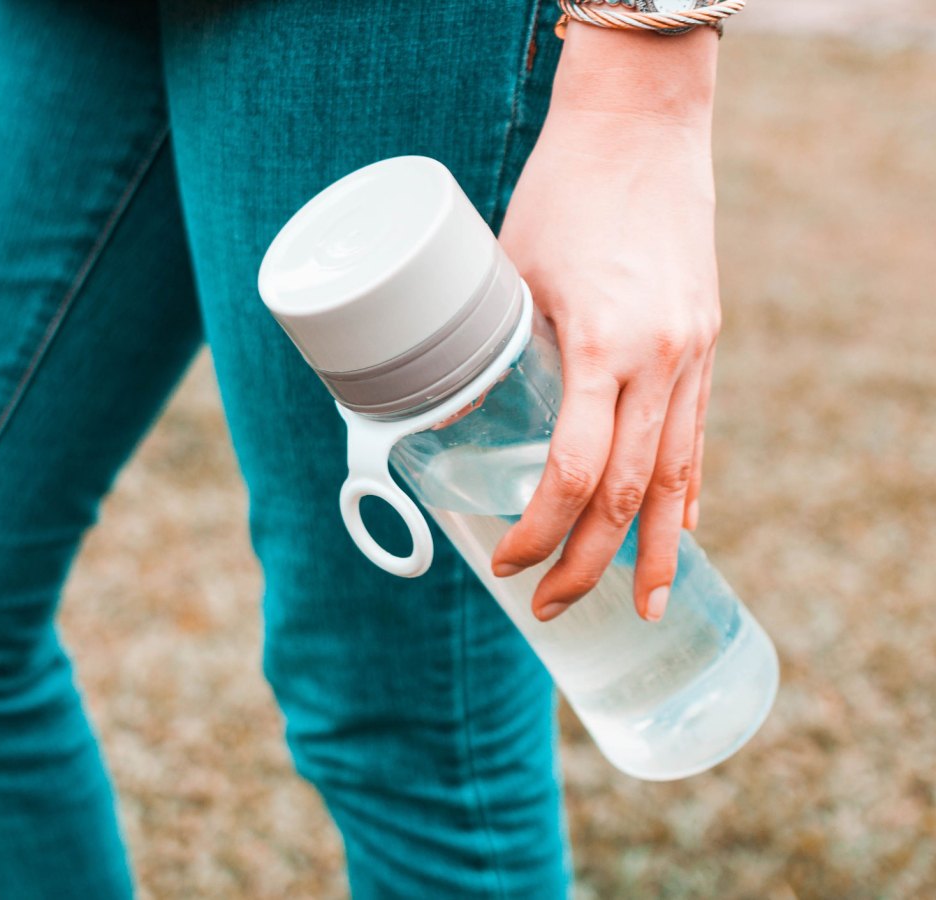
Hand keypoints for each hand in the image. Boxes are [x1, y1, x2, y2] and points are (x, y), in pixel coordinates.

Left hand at [490, 23, 720, 623]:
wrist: (642, 126)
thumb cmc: (561, 191)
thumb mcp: (514, 273)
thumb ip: (502, 347)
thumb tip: (463, 411)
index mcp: (602, 343)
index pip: (574, 470)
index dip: (539, 529)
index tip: (505, 560)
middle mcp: (660, 359)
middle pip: (628, 492)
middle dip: (588, 561)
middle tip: (551, 605)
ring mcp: (693, 353)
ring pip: (677, 477)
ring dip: (653, 552)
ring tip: (638, 607)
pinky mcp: (706, 343)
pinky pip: (698, 436)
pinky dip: (686, 492)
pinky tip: (678, 533)